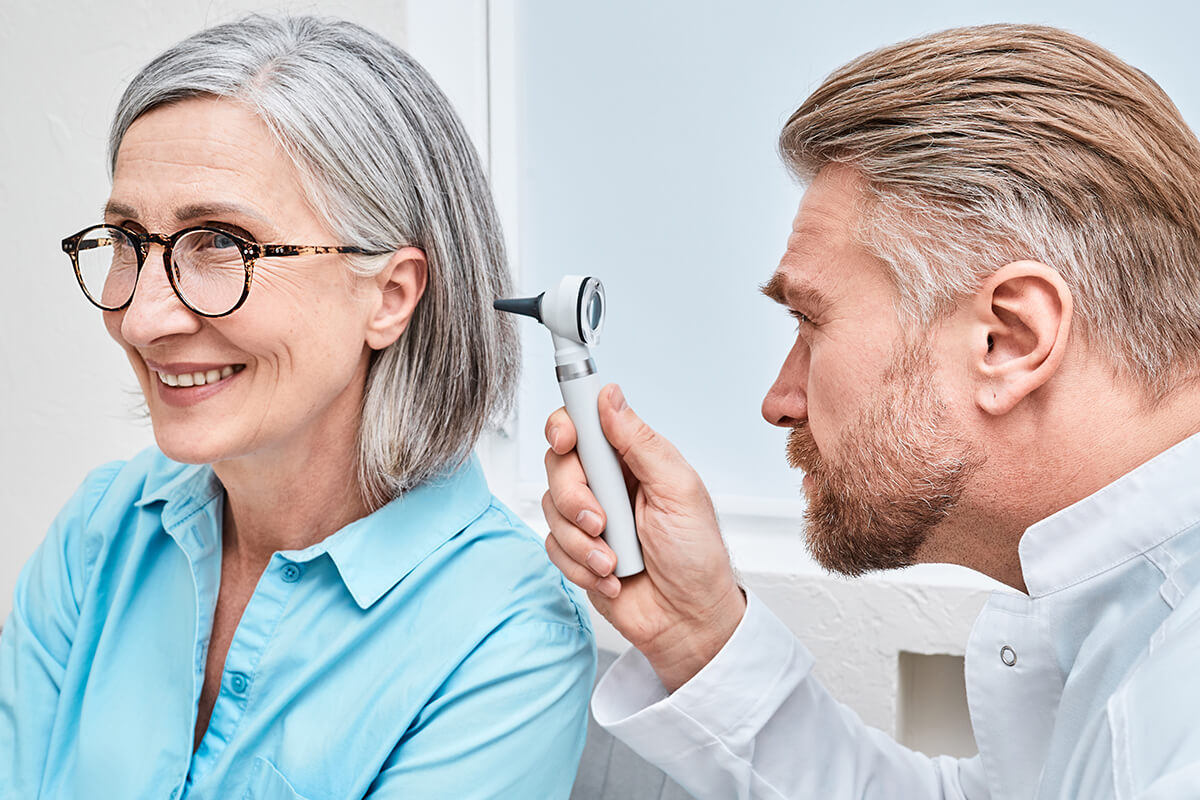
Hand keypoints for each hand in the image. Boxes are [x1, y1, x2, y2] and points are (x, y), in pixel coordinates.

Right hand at [542, 383, 746, 691]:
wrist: (689, 620)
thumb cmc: (696, 556)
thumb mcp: (678, 491)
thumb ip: (641, 443)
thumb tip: (611, 398)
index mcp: (633, 459)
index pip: (585, 424)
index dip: (566, 426)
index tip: (566, 439)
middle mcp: (607, 483)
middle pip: (558, 464)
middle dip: (575, 496)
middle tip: (602, 520)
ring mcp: (589, 517)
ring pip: (551, 508)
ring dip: (582, 540)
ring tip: (616, 559)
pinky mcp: (576, 551)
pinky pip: (552, 547)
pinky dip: (581, 566)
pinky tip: (611, 575)